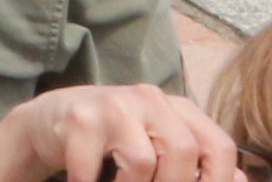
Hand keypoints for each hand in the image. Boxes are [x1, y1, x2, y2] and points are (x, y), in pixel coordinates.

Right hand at [0, 83, 236, 181]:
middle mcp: (150, 98)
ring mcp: (113, 103)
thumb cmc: (115, 142)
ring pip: (142, 160)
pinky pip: (94, 167)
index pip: (219, 146)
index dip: (219, 181)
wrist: (52, 121)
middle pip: (183, 151)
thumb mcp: (160, 149)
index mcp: (178, 108)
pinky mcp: (79, 117)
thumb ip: (199, 166)